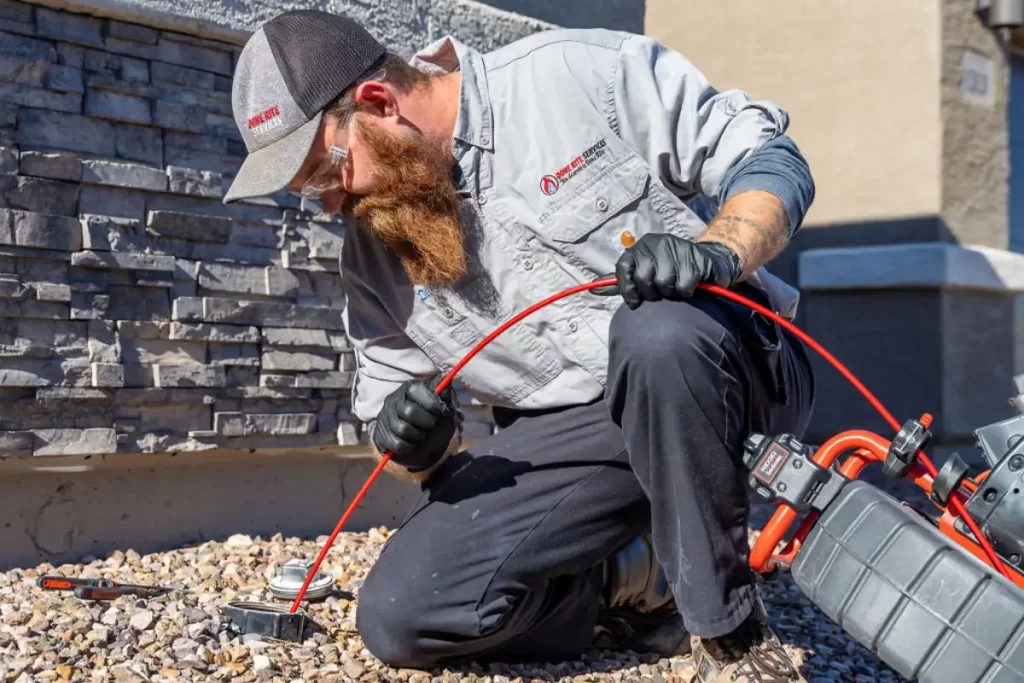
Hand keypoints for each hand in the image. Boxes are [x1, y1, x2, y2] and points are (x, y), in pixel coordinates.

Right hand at [371, 375, 460, 471]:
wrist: (427, 446)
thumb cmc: (437, 423)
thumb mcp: (445, 408)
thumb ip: (445, 395)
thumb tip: (445, 377)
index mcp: (410, 388)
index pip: (415, 390)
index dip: (431, 403)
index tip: (443, 412)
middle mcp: (394, 399)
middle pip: (409, 411)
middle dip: (426, 422)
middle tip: (431, 425)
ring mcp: (384, 416)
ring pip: (402, 429)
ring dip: (418, 436)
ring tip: (421, 434)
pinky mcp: (380, 434)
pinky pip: (396, 443)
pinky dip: (409, 447)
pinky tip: (412, 443)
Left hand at [614, 233, 741, 308]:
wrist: (708, 261)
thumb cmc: (670, 271)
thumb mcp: (644, 272)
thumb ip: (620, 282)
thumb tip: (593, 288)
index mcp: (640, 247)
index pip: (623, 268)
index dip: (627, 289)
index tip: (635, 301)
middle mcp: (656, 243)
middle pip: (644, 279)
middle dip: (652, 293)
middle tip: (661, 292)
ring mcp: (677, 249)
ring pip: (664, 284)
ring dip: (670, 294)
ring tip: (675, 288)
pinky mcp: (695, 260)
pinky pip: (683, 288)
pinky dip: (686, 293)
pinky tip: (689, 287)